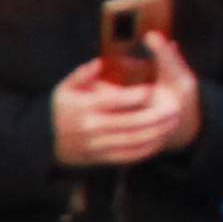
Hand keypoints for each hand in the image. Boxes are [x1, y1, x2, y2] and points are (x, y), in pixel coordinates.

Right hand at [53, 33, 199, 167]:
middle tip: (175, 108)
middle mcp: (91, 127)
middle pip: (130, 123)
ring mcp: (96, 145)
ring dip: (156, 133)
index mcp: (85, 107)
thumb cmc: (63, 109)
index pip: (116, 100)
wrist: (47, 141)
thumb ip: (82, 74)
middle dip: (155, 116)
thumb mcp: (65, 88)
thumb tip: (99, 63)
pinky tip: (160, 139)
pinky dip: (146, 148)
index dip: (136, 95)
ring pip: (132, 141)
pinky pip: (127, 155)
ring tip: (173, 122)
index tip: (153, 89)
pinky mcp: (101, 158)